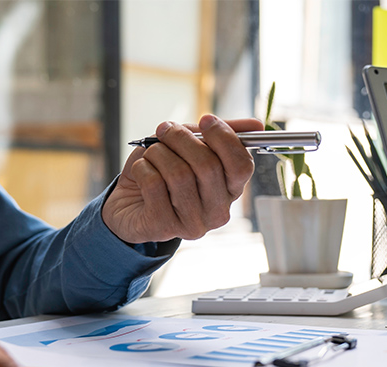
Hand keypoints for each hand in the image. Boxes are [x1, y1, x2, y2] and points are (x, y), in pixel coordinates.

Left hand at [103, 115, 263, 243]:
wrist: (129, 204)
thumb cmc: (163, 173)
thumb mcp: (191, 148)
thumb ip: (219, 136)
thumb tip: (257, 126)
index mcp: (230, 191)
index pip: (242, 165)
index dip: (224, 138)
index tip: (206, 120)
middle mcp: (217, 211)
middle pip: (208, 165)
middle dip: (181, 139)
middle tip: (165, 130)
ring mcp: (193, 223)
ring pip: (179, 174)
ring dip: (158, 153)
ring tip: (151, 154)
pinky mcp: (165, 227)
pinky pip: (154, 184)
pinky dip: (142, 168)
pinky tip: (141, 173)